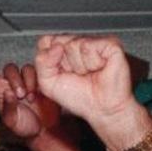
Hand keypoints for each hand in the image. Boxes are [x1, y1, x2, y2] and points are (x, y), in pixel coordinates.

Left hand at [0, 42, 60, 139]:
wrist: (43, 130)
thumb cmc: (23, 127)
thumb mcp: (11, 121)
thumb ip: (8, 107)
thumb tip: (8, 93)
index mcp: (0, 91)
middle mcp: (12, 84)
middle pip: (10, 69)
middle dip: (15, 81)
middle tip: (21, 96)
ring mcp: (26, 82)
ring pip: (25, 69)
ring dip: (28, 82)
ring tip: (30, 98)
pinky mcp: (40, 81)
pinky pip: (39, 72)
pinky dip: (38, 81)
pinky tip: (38, 94)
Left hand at [34, 34, 148, 146]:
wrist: (101, 109)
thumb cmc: (78, 97)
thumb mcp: (48, 83)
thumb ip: (42, 63)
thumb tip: (56, 46)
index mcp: (64, 50)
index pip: (46, 41)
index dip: (49, 60)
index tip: (61, 73)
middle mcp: (79, 43)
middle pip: (58, 41)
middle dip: (64, 64)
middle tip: (77, 75)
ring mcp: (94, 42)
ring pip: (73, 44)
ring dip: (79, 66)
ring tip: (89, 73)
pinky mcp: (109, 43)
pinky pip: (88, 46)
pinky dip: (91, 62)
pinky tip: (99, 68)